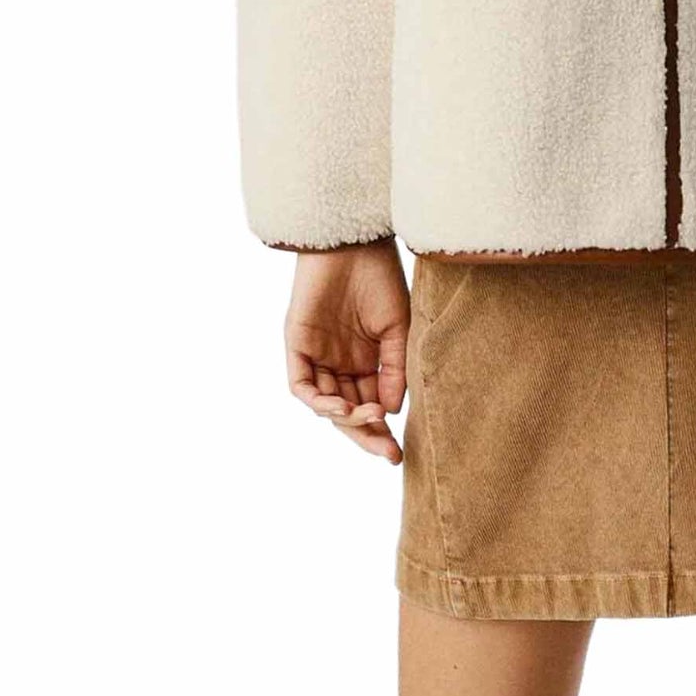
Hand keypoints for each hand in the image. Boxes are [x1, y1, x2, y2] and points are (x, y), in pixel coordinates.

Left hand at [285, 239, 409, 462]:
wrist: (355, 242)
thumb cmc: (380, 278)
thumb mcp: (398, 328)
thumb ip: (394, 370)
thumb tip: (392, 411)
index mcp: (365, 360)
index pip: (370, 405)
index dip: (381, 431)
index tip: (398, 452)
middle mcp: (339, 362)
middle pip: (347, 411)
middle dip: (365, 435)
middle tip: (386, 453)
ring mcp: (317, 355)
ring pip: (325, 402)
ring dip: (344, 418)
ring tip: (367, 419)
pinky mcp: (297, 344)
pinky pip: (301, 385)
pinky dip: (318, 401)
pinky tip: (339, 406)